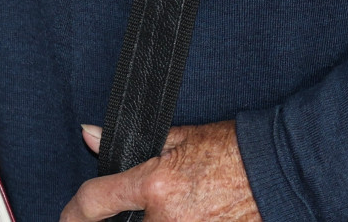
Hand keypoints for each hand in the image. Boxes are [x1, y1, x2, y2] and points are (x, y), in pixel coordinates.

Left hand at [60, 122, 257, 221]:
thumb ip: (131, 142)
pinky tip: (191, 212)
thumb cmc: (233, 150)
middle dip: (121, 219)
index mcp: (156, 185)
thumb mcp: (180, 137)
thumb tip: (89, 134)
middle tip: (137, 205)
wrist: (280, 173)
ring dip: (152, 221)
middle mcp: (167, 219)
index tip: (67, 218)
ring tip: (174, 205)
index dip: (73, 213)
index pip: (95, 203)